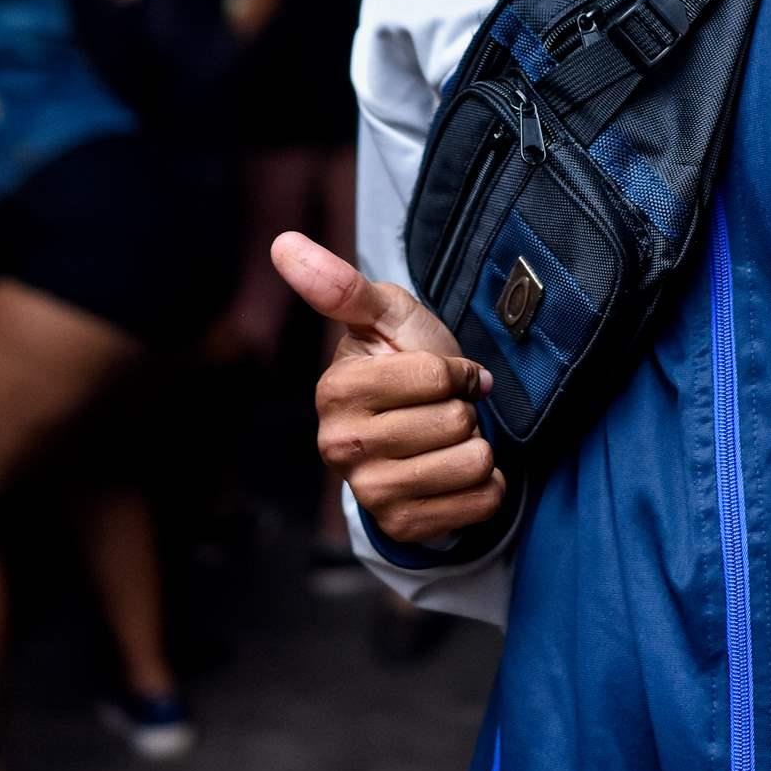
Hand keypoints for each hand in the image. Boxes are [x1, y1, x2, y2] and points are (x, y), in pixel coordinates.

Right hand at [271, 230, 505, 544]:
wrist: (420, 431)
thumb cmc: (404, 362)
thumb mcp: (384, 317)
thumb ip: (342, 286)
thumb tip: (283, 242)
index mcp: (336, 391)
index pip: (434, 377)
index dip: (453, 370)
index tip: (440, 374)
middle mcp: (341, 448)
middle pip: (453, 422)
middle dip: (463, 410)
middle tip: (440, 411)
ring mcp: (370, 493)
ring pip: (470, 463)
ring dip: (477, 447)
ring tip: (448, 440)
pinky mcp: (403, 527)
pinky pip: (480, 503)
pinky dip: (487, 486)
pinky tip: (459, 474)